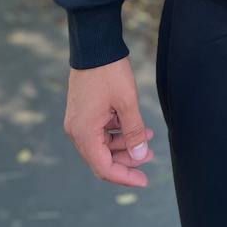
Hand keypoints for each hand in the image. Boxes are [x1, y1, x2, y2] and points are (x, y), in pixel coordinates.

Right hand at [63, 56, 155, 187]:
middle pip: (102, 158)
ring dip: (125, 143)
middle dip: (127, 159)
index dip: (125, 176)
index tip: (144, 181)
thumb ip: (133, 131)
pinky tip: (136, 125)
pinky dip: (118, 131)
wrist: (94, 44)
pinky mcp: (83, 112)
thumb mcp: (127, 102)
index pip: (104, 167)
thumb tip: (140, 156)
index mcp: (84, 133)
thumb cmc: (109, 72)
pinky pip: (101, 131)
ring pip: (103, 144)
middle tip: (150, 155)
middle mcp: (76, 131)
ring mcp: (78, 121)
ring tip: (148, 137)